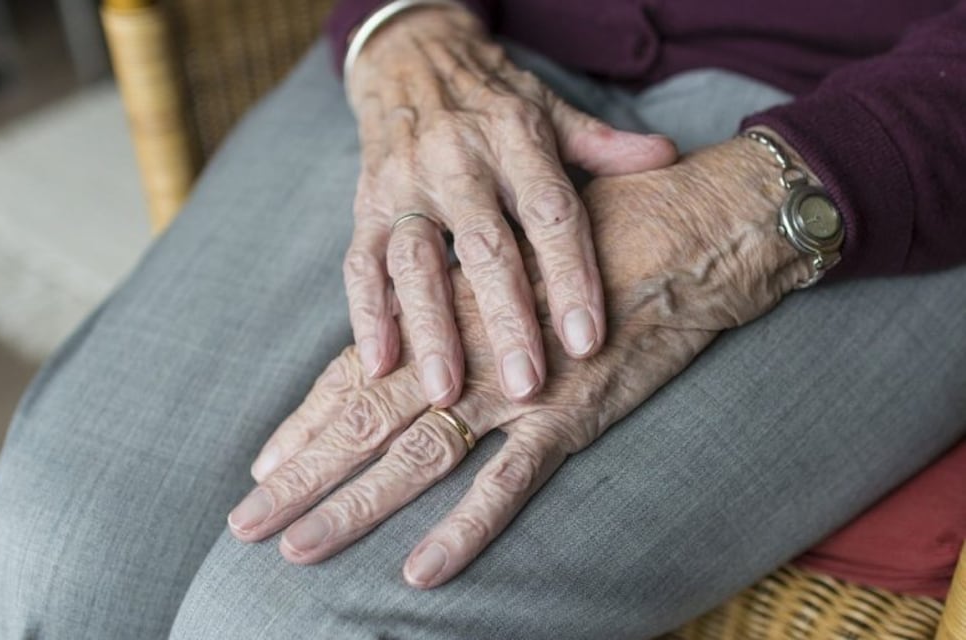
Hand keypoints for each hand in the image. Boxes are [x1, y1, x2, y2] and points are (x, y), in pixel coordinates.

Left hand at [231, 136, 811, 587]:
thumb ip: (476, 292)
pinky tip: (421, 572)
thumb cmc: (602, 232)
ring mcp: (515, 385)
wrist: (691, 227)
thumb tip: (435, 327)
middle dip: (302, 474)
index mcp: (450, 310)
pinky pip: (510, 482)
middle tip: (245, 523)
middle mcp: (466, 349)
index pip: (360, 372)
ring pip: (417, 455)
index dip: (308, 422)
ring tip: (295, 549)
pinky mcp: (572, 414)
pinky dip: (466, 528)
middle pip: (365, 418)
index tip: (263, 465)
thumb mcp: (521, 254)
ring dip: (353, 505)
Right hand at [342, 4, 676, 405]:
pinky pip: (361, 263)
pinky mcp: (366, 205)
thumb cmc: (493, 98)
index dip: (570, 277)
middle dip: (505, 319)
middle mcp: (457, 161)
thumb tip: (667, 157)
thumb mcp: (550, 110)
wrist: (412, 57)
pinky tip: (381, 364)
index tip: (587, 341)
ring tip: (448, 391)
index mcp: (515, 139)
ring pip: (416, 262)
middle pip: (484, 247)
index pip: (550, 212)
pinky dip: (368, 314)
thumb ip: (603, 144)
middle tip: (525, 385)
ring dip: (432, 329)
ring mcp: (405, 184)